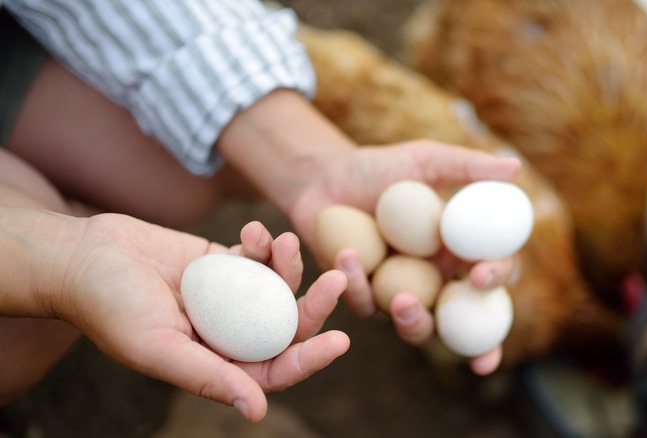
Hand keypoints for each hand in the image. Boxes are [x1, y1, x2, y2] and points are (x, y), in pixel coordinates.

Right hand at [11, 210, 348, 421]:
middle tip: (338, 278)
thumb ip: (207, 377)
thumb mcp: (156, 348)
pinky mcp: (223, 263)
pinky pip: (257, 256)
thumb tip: (256, 412)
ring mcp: (229, 298)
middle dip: (315, 306)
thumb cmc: (109, 307)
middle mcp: (228, 334)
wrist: (84, 257)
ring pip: (276, 288)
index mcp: (216, 364)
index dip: (310, 360)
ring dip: (289, 266)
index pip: (274, 371)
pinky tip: (256, 230)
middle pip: (285, 326)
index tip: (341, 341)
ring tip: (286, 242)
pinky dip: (264, 243)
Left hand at [216, 91, 520, 374]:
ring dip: (414, 324)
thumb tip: (515, 165)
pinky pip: (366, 305)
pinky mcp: (365, 297)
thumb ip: (467, 167)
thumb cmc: (381, 168)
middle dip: (465, 336)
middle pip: (464, 320)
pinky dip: (356, 284)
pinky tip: (345, 255)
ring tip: (402, 302)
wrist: (326, 178)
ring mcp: (401, 293)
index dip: (496, 278)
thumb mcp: (424, 160)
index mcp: (460, 250)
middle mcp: (438, 279)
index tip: (481, 274)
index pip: (493, 271)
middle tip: (455, 305)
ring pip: (418, 328)